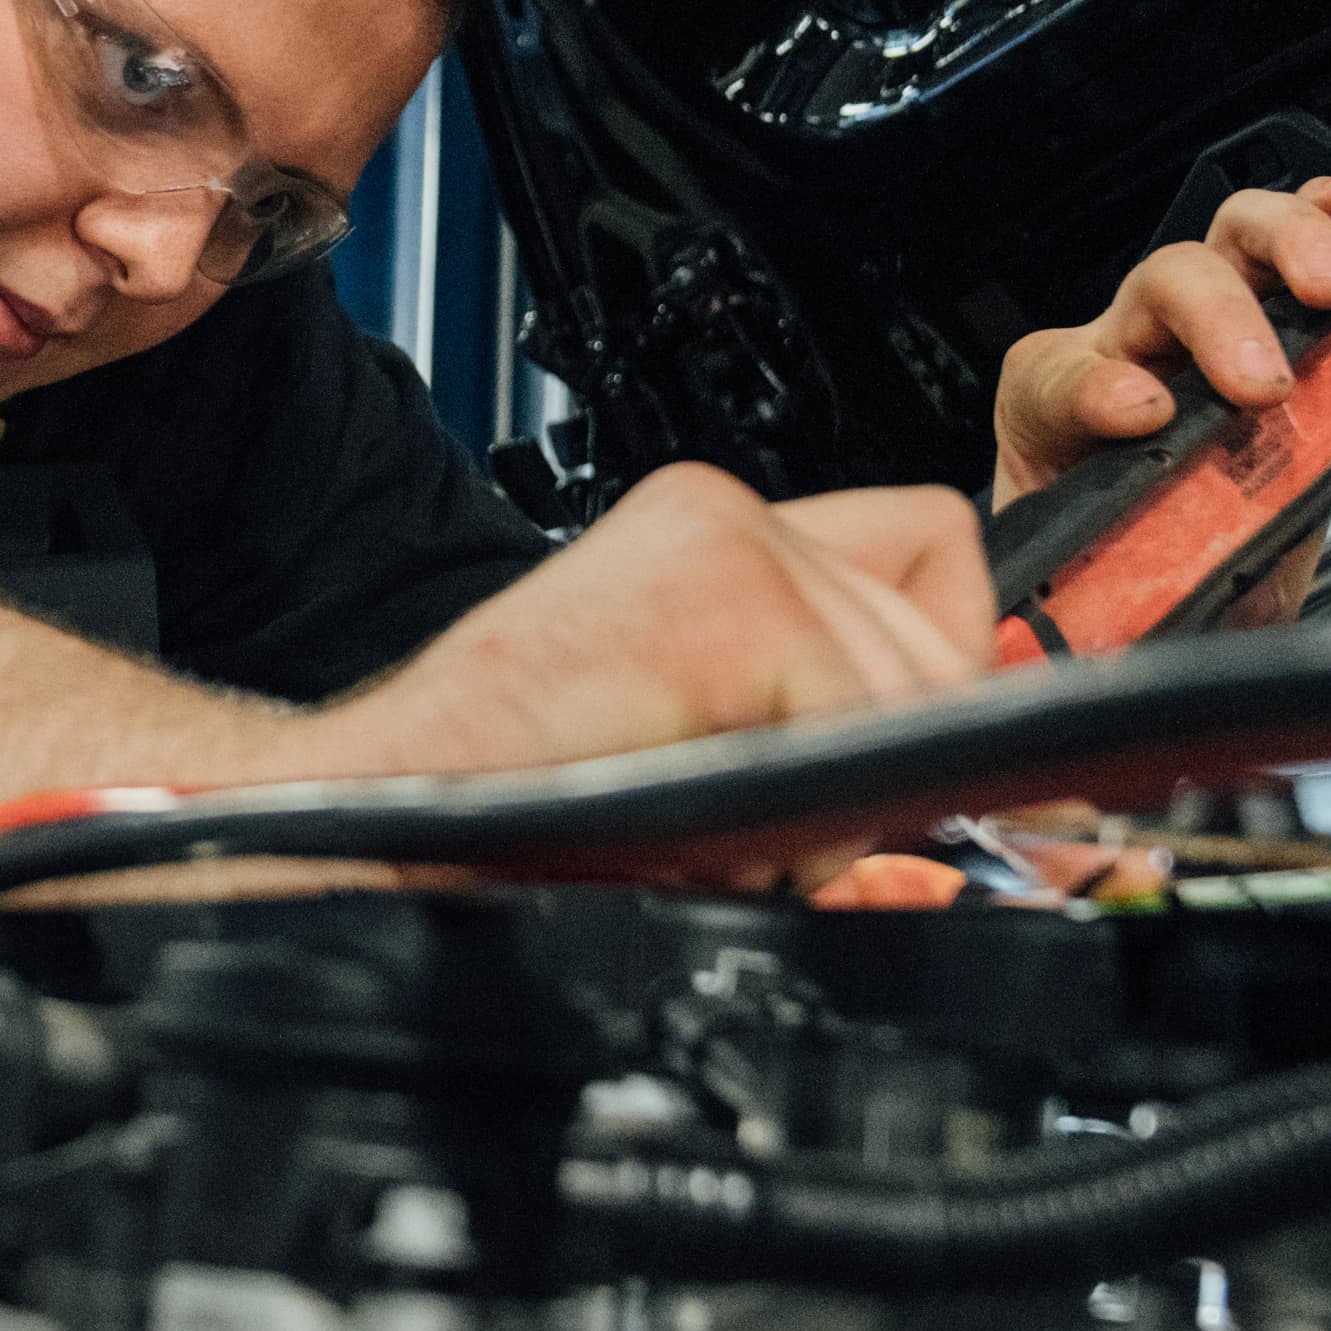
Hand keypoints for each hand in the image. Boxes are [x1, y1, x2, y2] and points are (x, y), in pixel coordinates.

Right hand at [325, 463, 996, 774]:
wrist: (380, 805)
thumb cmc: (514, 795)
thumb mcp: (696, 735)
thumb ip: (807, 712)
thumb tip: (950, 780)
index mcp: (713, 527)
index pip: (931, 551)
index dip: (923, 672)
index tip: (889, 749)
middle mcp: (726, 511)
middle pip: (940, 639)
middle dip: (885, 758)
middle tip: (767, 814)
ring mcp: (726, 543)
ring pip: (910, 693)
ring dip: (838, 797)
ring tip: (716, 819)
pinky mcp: (724, 601)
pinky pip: (860, 725)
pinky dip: (805, 806)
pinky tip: (707, 818)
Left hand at [991, 173, 1330, 624]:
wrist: (1135, 578)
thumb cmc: (1116, 581)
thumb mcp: (1112, 612)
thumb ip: (1127, 611)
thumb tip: (1161, 634)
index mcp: (1055, 420)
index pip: (1059, 377)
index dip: (1099, 385)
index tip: (1143, 412)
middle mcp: (1123, 357)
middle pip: (1156, 289)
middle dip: (1214, 319)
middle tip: (1261, 380)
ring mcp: (1194, 332)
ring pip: (1221, 246)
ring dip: (1280, 250)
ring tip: (1329, 287)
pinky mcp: (1266, 322)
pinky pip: (1278, 246)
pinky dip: (1322, 217)